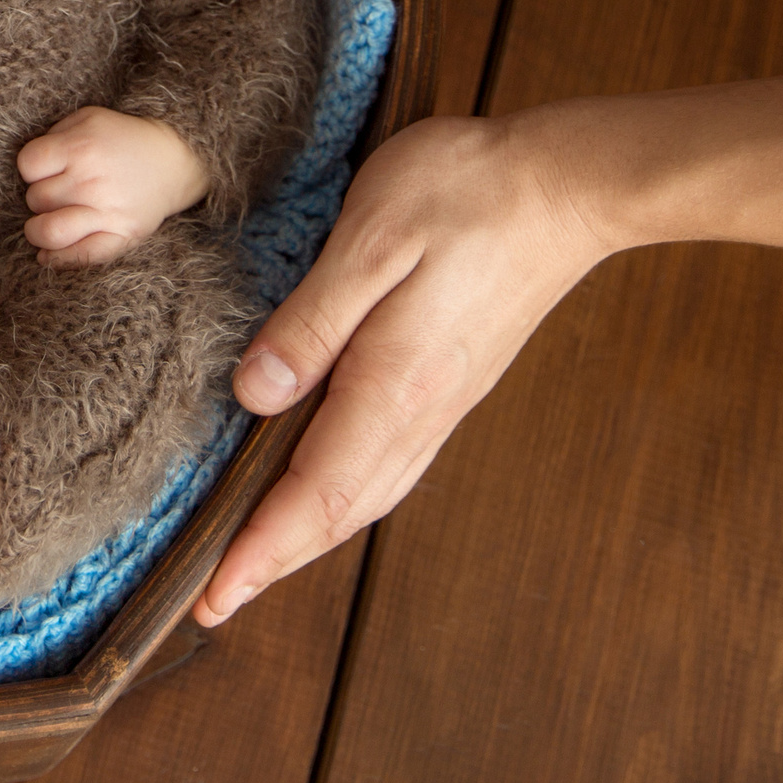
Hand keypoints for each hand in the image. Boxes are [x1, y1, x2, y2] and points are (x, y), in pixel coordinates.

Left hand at [16, 106, 208, 266]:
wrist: (174, 159)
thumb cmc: (123, 138)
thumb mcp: (88, 119)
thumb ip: (54, 136)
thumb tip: (28, 167)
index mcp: (80, 148)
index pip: (28, 166)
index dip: (32, 168)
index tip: (45, 169)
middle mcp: (90, 181)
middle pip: (36, 199)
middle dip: (40, 196)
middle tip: (56, 193)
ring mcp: (106, 212)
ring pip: (48, 232)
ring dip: (39, 231)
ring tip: (44, 224)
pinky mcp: (121, 236)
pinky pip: (80, 256)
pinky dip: (58, 260)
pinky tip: (48, 255)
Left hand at [191, 113, 610, 627]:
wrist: (568, 184)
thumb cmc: (465, 193)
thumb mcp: (371, 240)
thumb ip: (311, 323)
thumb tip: (255, 396)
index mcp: (394, 384)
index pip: (314, 491)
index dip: (261, 549)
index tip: (214, 596)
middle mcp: (421, 411)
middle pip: (338, 509)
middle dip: (275, 559)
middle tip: (215, 597)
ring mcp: (443, 401)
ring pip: (365, 492)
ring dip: (307, 534)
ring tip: (256, 557)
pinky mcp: (451, 382)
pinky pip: (387, 462)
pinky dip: (342, 494)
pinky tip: (321, 488)